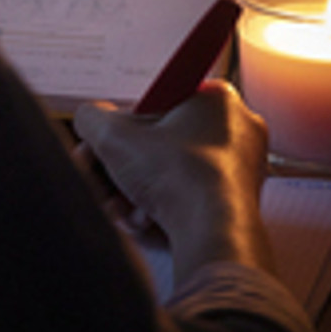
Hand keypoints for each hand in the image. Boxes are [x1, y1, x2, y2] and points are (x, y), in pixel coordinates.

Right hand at [71, 80, 274, 280]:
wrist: (213, 232)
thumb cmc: (179, 178)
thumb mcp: (114, 136)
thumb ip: (91, 118)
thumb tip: (88, 119)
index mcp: (215, 98)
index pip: (157, 102)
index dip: (124, 126)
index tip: (106, 142)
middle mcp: (237, 128)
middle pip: (161, 142)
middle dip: (124, 165)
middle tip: (102, 176)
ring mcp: (242, 166)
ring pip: (173, 173)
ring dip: (138, 190)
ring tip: (122, 204)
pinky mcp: (239, 200)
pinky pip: (190, 197)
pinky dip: (163, 208)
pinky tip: (145, 219)